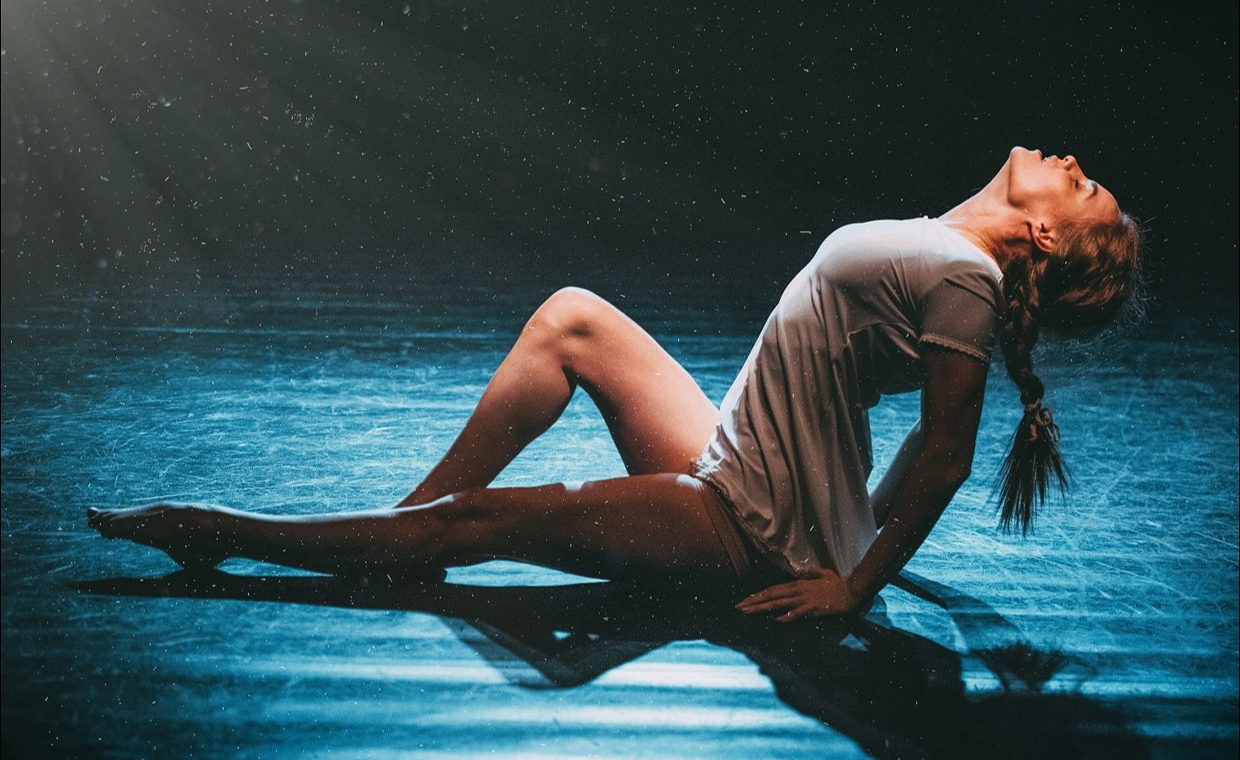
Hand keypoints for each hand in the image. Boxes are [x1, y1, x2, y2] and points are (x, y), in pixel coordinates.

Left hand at [735, 568, 859, 621]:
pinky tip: (774, 619)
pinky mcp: (813, 608)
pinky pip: (796, 613)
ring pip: (778, 603)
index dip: (758, 594)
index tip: (745, 600)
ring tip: (747, 612)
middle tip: (738, 607)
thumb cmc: (838, 584)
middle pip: (771, 595)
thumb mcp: (822, 573)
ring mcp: (804, 600)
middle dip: (753, 601)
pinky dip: (785, 616)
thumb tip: (798, 574)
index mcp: (798, 584)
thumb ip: (809, 573)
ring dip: (761, 608)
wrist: (852, 592)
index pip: (773, 589)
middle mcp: (798, 590)